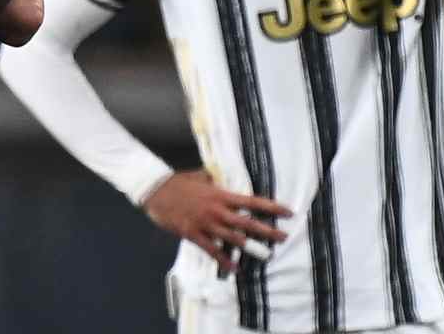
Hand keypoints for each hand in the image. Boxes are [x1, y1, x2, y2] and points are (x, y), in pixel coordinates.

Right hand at [143, 170, 291, 271]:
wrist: (155, 190)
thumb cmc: (177, 181)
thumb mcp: (199, 176)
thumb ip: (213, 180)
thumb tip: (220, 179)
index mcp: (220, 195)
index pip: (252, 202)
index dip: (272, 207)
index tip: (288, 212)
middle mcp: (217, 210)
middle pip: (247, 223)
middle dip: (267, 231)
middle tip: (283, 238)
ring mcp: (206, 223)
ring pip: (233, 238)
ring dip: (250, 247)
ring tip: (266, 256)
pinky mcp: (193, 234)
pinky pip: (212, 249)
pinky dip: (223, 259)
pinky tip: (234, 267)